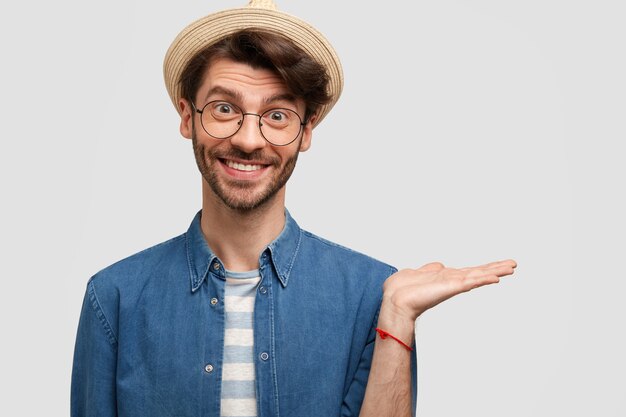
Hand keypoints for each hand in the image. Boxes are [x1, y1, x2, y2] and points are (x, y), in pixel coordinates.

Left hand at [380, 259, 516, 329]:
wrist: (395, 299)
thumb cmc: (401, 289)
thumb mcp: (418, 272)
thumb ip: (430, 269)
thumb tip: (438, 266)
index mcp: (445, 277)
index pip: (469, 271)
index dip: (484, 268)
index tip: (499, 266)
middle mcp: (452, 281)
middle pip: (478, 273)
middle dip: (496, 268)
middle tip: (514, 264)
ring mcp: (452, 284)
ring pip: (478, 276)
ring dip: (495, 271)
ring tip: (511, 267)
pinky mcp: (450, 287)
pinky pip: (469, 282)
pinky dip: (482, 279)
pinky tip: (495, 278)